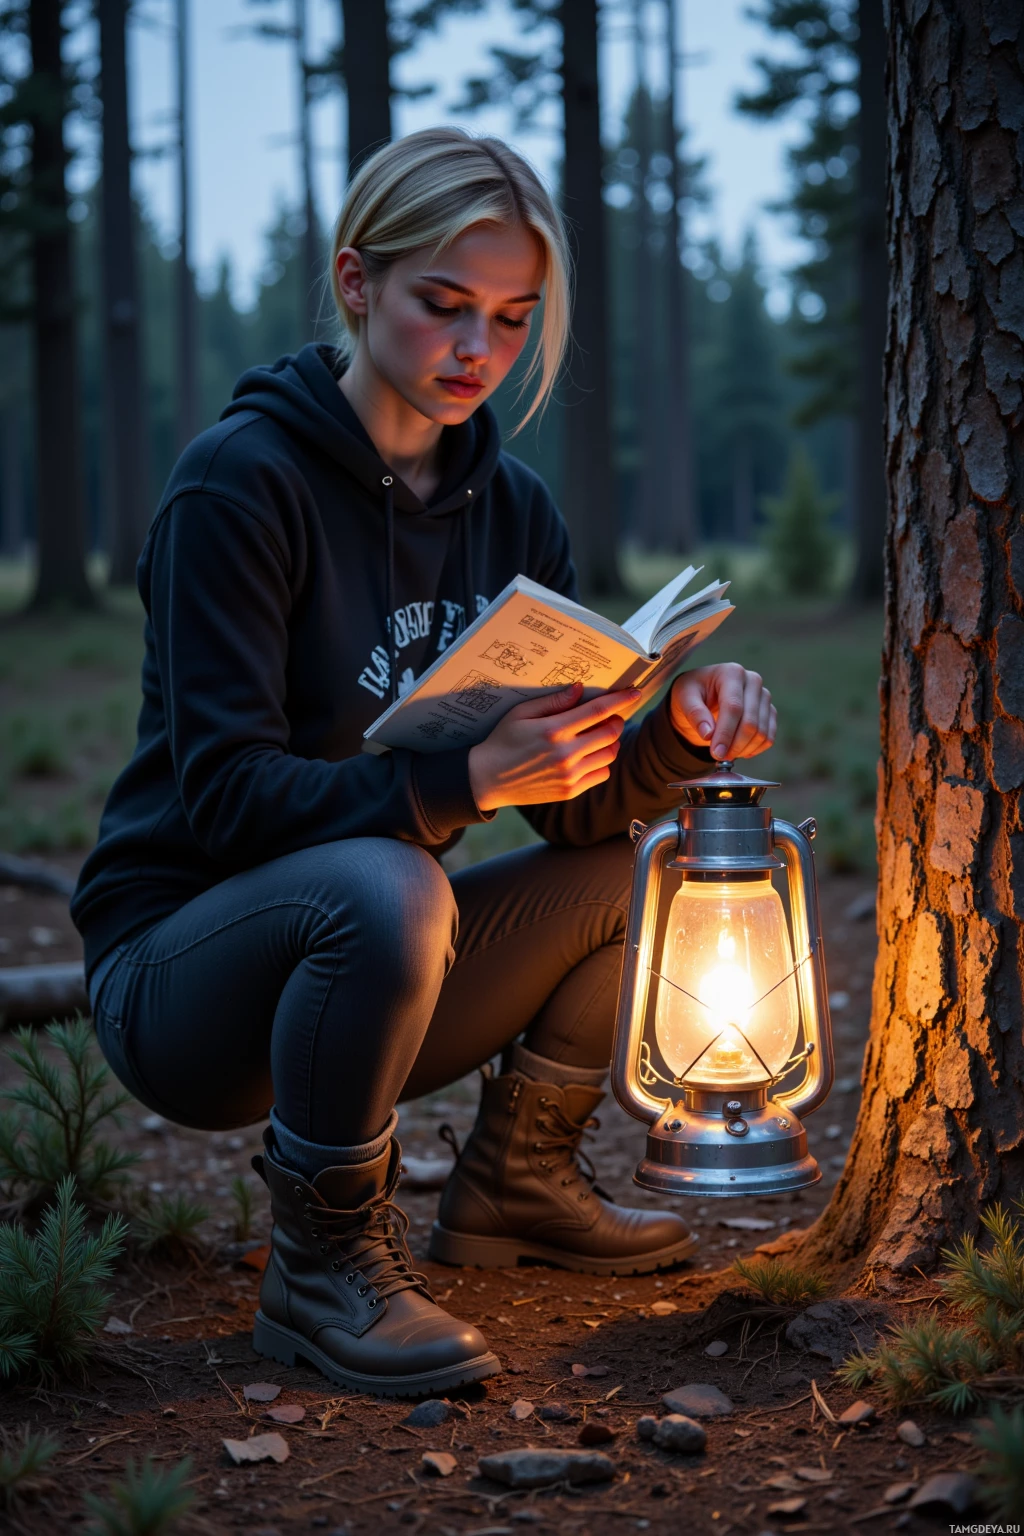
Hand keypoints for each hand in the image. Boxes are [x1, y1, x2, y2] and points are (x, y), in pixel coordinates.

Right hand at [468, 682, 639, 811]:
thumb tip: (579, 689)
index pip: (597, 711)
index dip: (620, 700)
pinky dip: (602, 761)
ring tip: (599, 735)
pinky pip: (601, 773)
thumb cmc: (502, 741)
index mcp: (553, 731)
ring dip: (611, 741)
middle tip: (611, 715)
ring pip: (610, 754)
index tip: (634, 692)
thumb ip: (552, 702)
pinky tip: (589, 754)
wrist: (488, 779)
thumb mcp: (520, 714)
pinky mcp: (570, 791)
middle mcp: (565, 754)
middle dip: (616, 719)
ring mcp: (570, 775)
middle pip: (610, 732)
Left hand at [670, 663, 776, 760]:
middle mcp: (753, 681)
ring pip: (761, 731)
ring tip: (725, 754)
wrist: (703, 693)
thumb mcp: (684, 697)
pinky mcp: (769, 711)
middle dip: (735, 745)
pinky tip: (738, 751)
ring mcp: (764, 696)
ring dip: (743, 749)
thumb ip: (695, 714)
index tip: (716, 753)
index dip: (725, 733)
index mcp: (732, 673)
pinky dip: (754, 749)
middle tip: (719, 757)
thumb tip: (708, 734)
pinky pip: (769, 736)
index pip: (733, 707)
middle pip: (750, 721)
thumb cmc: (692, 692)